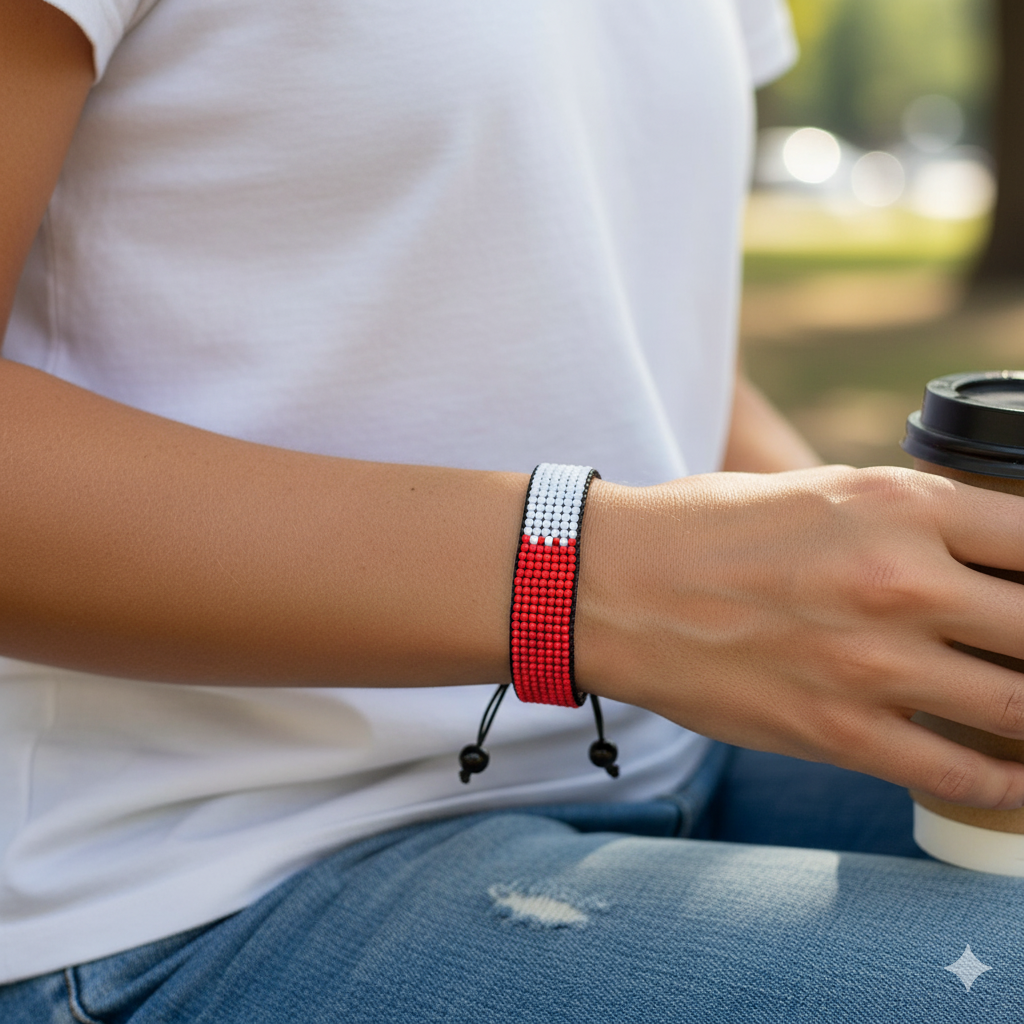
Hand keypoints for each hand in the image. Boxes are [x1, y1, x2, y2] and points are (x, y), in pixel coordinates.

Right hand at [577, 465, 1023, 808]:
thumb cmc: (706, 528)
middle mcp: (900, 580)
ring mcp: (871, 663)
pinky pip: (959, 774)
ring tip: (1020, 707)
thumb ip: (902, 522)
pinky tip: (1012, 777)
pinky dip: (1004, 783)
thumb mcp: (816, 492)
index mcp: (897, 504)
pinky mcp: (837, 731)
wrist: (614, 585)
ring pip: (1018, 707)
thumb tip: (973, 559)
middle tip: (1021, 650)